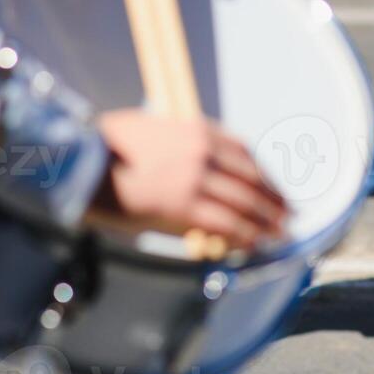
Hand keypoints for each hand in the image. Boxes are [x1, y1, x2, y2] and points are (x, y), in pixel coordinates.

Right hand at [96, 111, 287, 251]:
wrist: (85, 162)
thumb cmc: (108, 148)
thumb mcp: (151, 130)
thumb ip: (180, 143)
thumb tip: (198, 165)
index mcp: (197, 129)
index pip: (244, 152)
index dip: (264, 174)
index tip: (274, 188)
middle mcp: (203, 150)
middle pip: (251, 177)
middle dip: (273, 199)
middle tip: (289, 215)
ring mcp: (195, 178)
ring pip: (243, 202)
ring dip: (266, 221)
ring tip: (281, 235)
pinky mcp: (183, 205)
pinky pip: (225, 223)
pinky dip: (244, 235)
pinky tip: (255, 245)